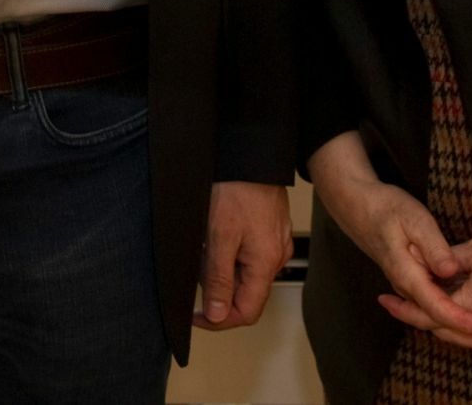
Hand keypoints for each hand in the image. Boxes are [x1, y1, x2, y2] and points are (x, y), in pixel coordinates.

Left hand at [195, 180, 291, 329]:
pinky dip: (230, 255)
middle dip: (218, 292)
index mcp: (266, 263)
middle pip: (247, 294)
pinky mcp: (271, 229)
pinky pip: (250, 255)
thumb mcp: (219, 236)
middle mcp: (276, 257)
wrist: (250, 152)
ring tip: (205, 247)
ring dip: (223, 271)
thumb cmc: (236, 187)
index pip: (247, 312)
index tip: (196, 314)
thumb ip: (218, 278)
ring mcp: (276, 243)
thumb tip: (217, 314)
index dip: (219, 320)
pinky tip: (217, 235)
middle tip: (195, 271)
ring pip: (247, 275)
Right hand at [307, 133, 471, 351]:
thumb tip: (451, 271)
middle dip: (469, 334)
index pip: (437, 307)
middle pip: (437, 321)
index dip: (464, 320)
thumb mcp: (413, 218)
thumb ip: (433, 246)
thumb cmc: (386, 208)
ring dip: (464, 327)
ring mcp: (408, 287)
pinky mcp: (412, 282)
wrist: (357, 206)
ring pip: (436, 316)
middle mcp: (406, 288)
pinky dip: (455, 313)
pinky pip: (434, 305)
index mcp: (408, 274)